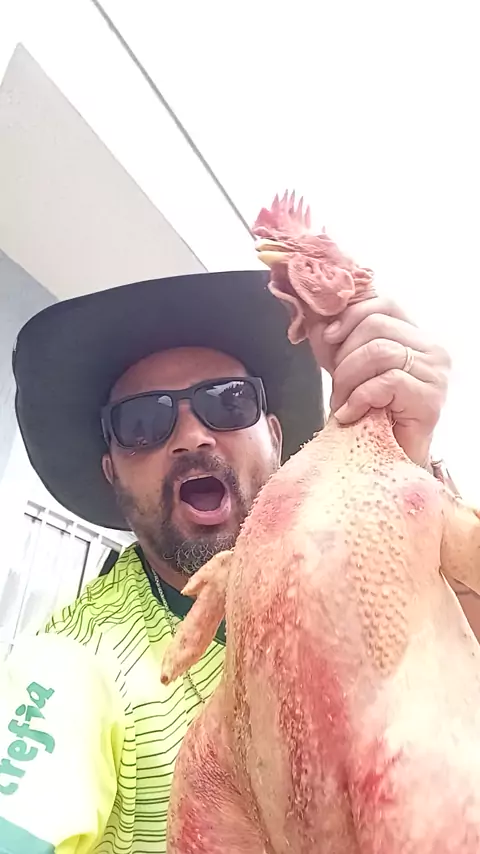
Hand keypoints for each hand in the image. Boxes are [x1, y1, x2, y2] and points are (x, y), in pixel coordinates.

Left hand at [308, 297, 450, 465]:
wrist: (387, 461)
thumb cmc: (369, 416)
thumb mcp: (350, 369)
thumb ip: (339, 341)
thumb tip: (318, 319)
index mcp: (416, 337)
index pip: (384, 304)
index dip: (350, 316)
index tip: (329, 338)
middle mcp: (432, 350)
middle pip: (376, 325)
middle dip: (344, 356)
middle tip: (336, 388)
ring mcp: (435, 374)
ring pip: (378, 351)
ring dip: (348, 380)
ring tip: (342, 404)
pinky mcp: (430, 399)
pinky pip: (386, 381)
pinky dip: (359, 398)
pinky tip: (351, 415)